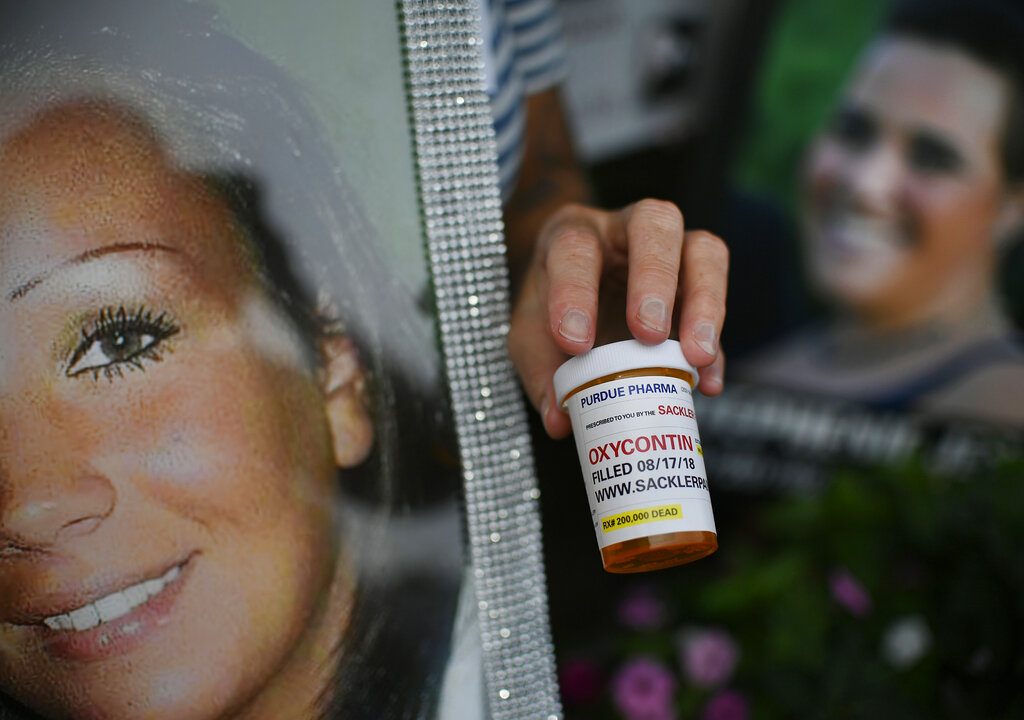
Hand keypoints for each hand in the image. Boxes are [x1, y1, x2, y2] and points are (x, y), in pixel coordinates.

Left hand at [508, 199, 727, 437]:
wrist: (579, 305)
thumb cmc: (551, 312)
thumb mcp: (531, 339)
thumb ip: (541, 373)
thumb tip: (560, 421)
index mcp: (573, 235)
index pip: (574, 248)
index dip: (574, 292)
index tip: (575, 343)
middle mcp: (625, 230)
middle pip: (653, 222)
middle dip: (654, 277)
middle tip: (648, 333)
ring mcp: (672, 251)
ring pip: (703, 249)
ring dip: (705, 302)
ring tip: (696, 356)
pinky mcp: (700, 288)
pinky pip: (722, 302)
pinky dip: (719, 346)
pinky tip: (709, 381)